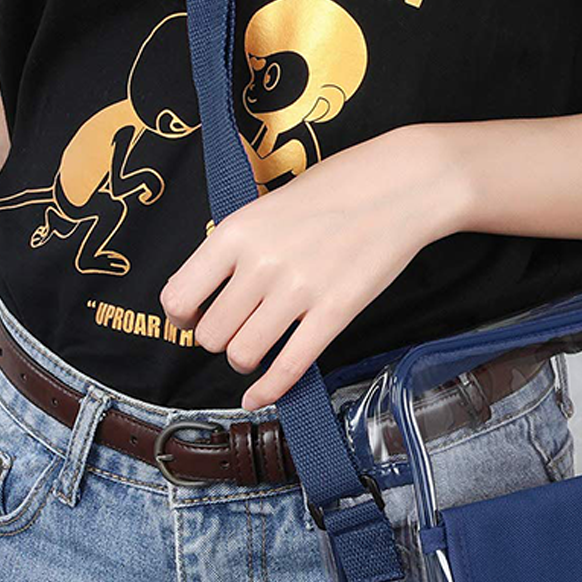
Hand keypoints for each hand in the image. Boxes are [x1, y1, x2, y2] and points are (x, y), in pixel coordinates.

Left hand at [160, 125, 467, 409]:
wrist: (402, 184)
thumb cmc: (338, 187)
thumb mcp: (269, 203)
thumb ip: (238, 245)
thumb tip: (212, 287)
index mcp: (236, 231)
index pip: (179, 296)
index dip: (184, 317)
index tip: (198, 316)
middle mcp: (260, 263)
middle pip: (210, 335)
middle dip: (220, 340)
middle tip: (237, 330)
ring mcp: (298, 289)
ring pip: (242, 354)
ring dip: (246, 359)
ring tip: (257, 348)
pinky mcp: (335, 311)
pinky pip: (288, 366)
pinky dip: (269, 390)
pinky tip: (259, 397)